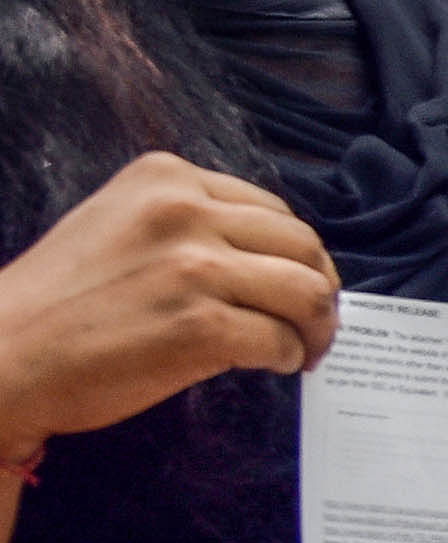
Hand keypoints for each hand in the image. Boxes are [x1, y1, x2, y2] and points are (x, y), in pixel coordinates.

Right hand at [0, 153, 342, 465]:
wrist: (4, 355)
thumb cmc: (61, 301)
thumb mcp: (120, 224)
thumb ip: (189, 224)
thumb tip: (273, 256)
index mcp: (166, 178)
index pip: (272, 210)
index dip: (295, 255)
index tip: (293, 284)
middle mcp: (184, 212)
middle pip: (304, 246)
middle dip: (320, 289)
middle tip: (314, 324)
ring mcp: (194, 268)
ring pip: (308, 292)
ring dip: (317, 327)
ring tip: (304, 349)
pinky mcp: (201, 327)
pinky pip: (282, 340)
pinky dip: (289, 357)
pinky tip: (273, 365)